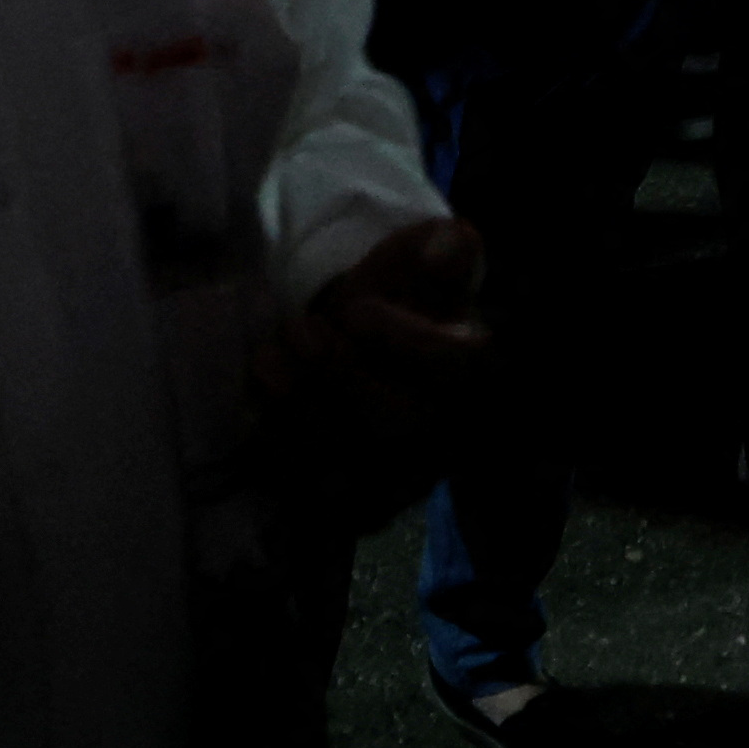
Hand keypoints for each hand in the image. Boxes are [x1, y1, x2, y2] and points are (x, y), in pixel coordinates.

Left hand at [253, 216, 488, 525]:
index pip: (462, 372)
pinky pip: (317, 498)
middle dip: (337, 374)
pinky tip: (265, 403)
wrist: (365, 353)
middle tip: (300, 330)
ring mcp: (407, 482)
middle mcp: (454, 438)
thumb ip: (440, 249)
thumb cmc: (395, 304)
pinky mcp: (363, 509)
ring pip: (352, 468)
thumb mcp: (417, 264)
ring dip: (297, 409)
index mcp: (484, 375)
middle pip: (399, 425)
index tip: (357, 311)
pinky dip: (281, 448)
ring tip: (271, 357)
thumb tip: (456, 239)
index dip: (405, 343)